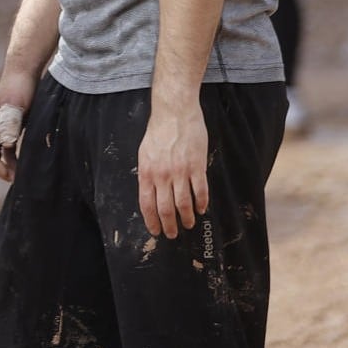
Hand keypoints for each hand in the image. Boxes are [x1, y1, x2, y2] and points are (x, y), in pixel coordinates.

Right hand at [0, 69, 36, 181]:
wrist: (25, 74)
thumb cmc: (19, 88)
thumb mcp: (14, 105)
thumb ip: (9, 124)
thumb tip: (6, 145)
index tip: (8, 175)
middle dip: (0, 168)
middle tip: (16, 180)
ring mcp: (0, 129)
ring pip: (0, 154)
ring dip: (8, 166)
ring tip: (21, 176)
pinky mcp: (12, 129)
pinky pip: (10, 149)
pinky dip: (15, 159)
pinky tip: (26, 165)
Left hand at [137, 98, 208, 238]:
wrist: (174, 113)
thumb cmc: (159, 132)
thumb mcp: (145, 153)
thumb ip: (148, 173)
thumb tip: (150, 192)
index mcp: (146, 172)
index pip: (147, 204)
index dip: (151, 220)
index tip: (155, 231)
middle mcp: (161, 175)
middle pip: (165, 208)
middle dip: (169, 225)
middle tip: (173, 234)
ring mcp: (180, 172)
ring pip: (183, 204)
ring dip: (187, 218)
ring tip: (189, 224)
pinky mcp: (196, 167)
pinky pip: (200, 191)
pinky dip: (201, 203)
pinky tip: (202, 208)